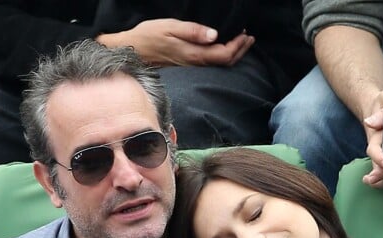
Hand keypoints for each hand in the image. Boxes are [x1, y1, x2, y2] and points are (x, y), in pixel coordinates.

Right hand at [97, 19, 254, 66]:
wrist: (133, 51)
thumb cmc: (148, 36)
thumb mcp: (170, 27)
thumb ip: (193, 31)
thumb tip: (214, 35)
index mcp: (194, 55)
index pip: (224, 54)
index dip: (237, 45)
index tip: (245, 33)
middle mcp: (196, 63)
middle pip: (225, 61)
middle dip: (240, 50)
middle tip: (250, 36)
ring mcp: (193, 65)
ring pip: (220, 63)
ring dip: (234, 52)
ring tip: (243, 40)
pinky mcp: (189, 62)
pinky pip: (212, 61)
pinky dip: (223, 53)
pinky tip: (225, 44)